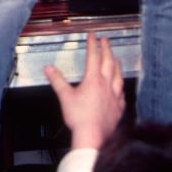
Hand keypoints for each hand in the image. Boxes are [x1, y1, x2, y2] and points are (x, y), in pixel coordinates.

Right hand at [44, 32, 124, 149]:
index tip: (92, 35)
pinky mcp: (118, 108)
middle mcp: (106, 85)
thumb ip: (57, 81)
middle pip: (108, 62)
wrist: (93, 136)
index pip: (93, 57)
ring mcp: (114, 96)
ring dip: (117, 65)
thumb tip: (49, 69)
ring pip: (118, 76)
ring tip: (116, 59)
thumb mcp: (65, 97)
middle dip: (106, 49)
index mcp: (93, 80)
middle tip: (105, 40)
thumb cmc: (79, 118)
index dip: (92, 44)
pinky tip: (121, 88)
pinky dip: (121, 87)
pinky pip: (122, 94)